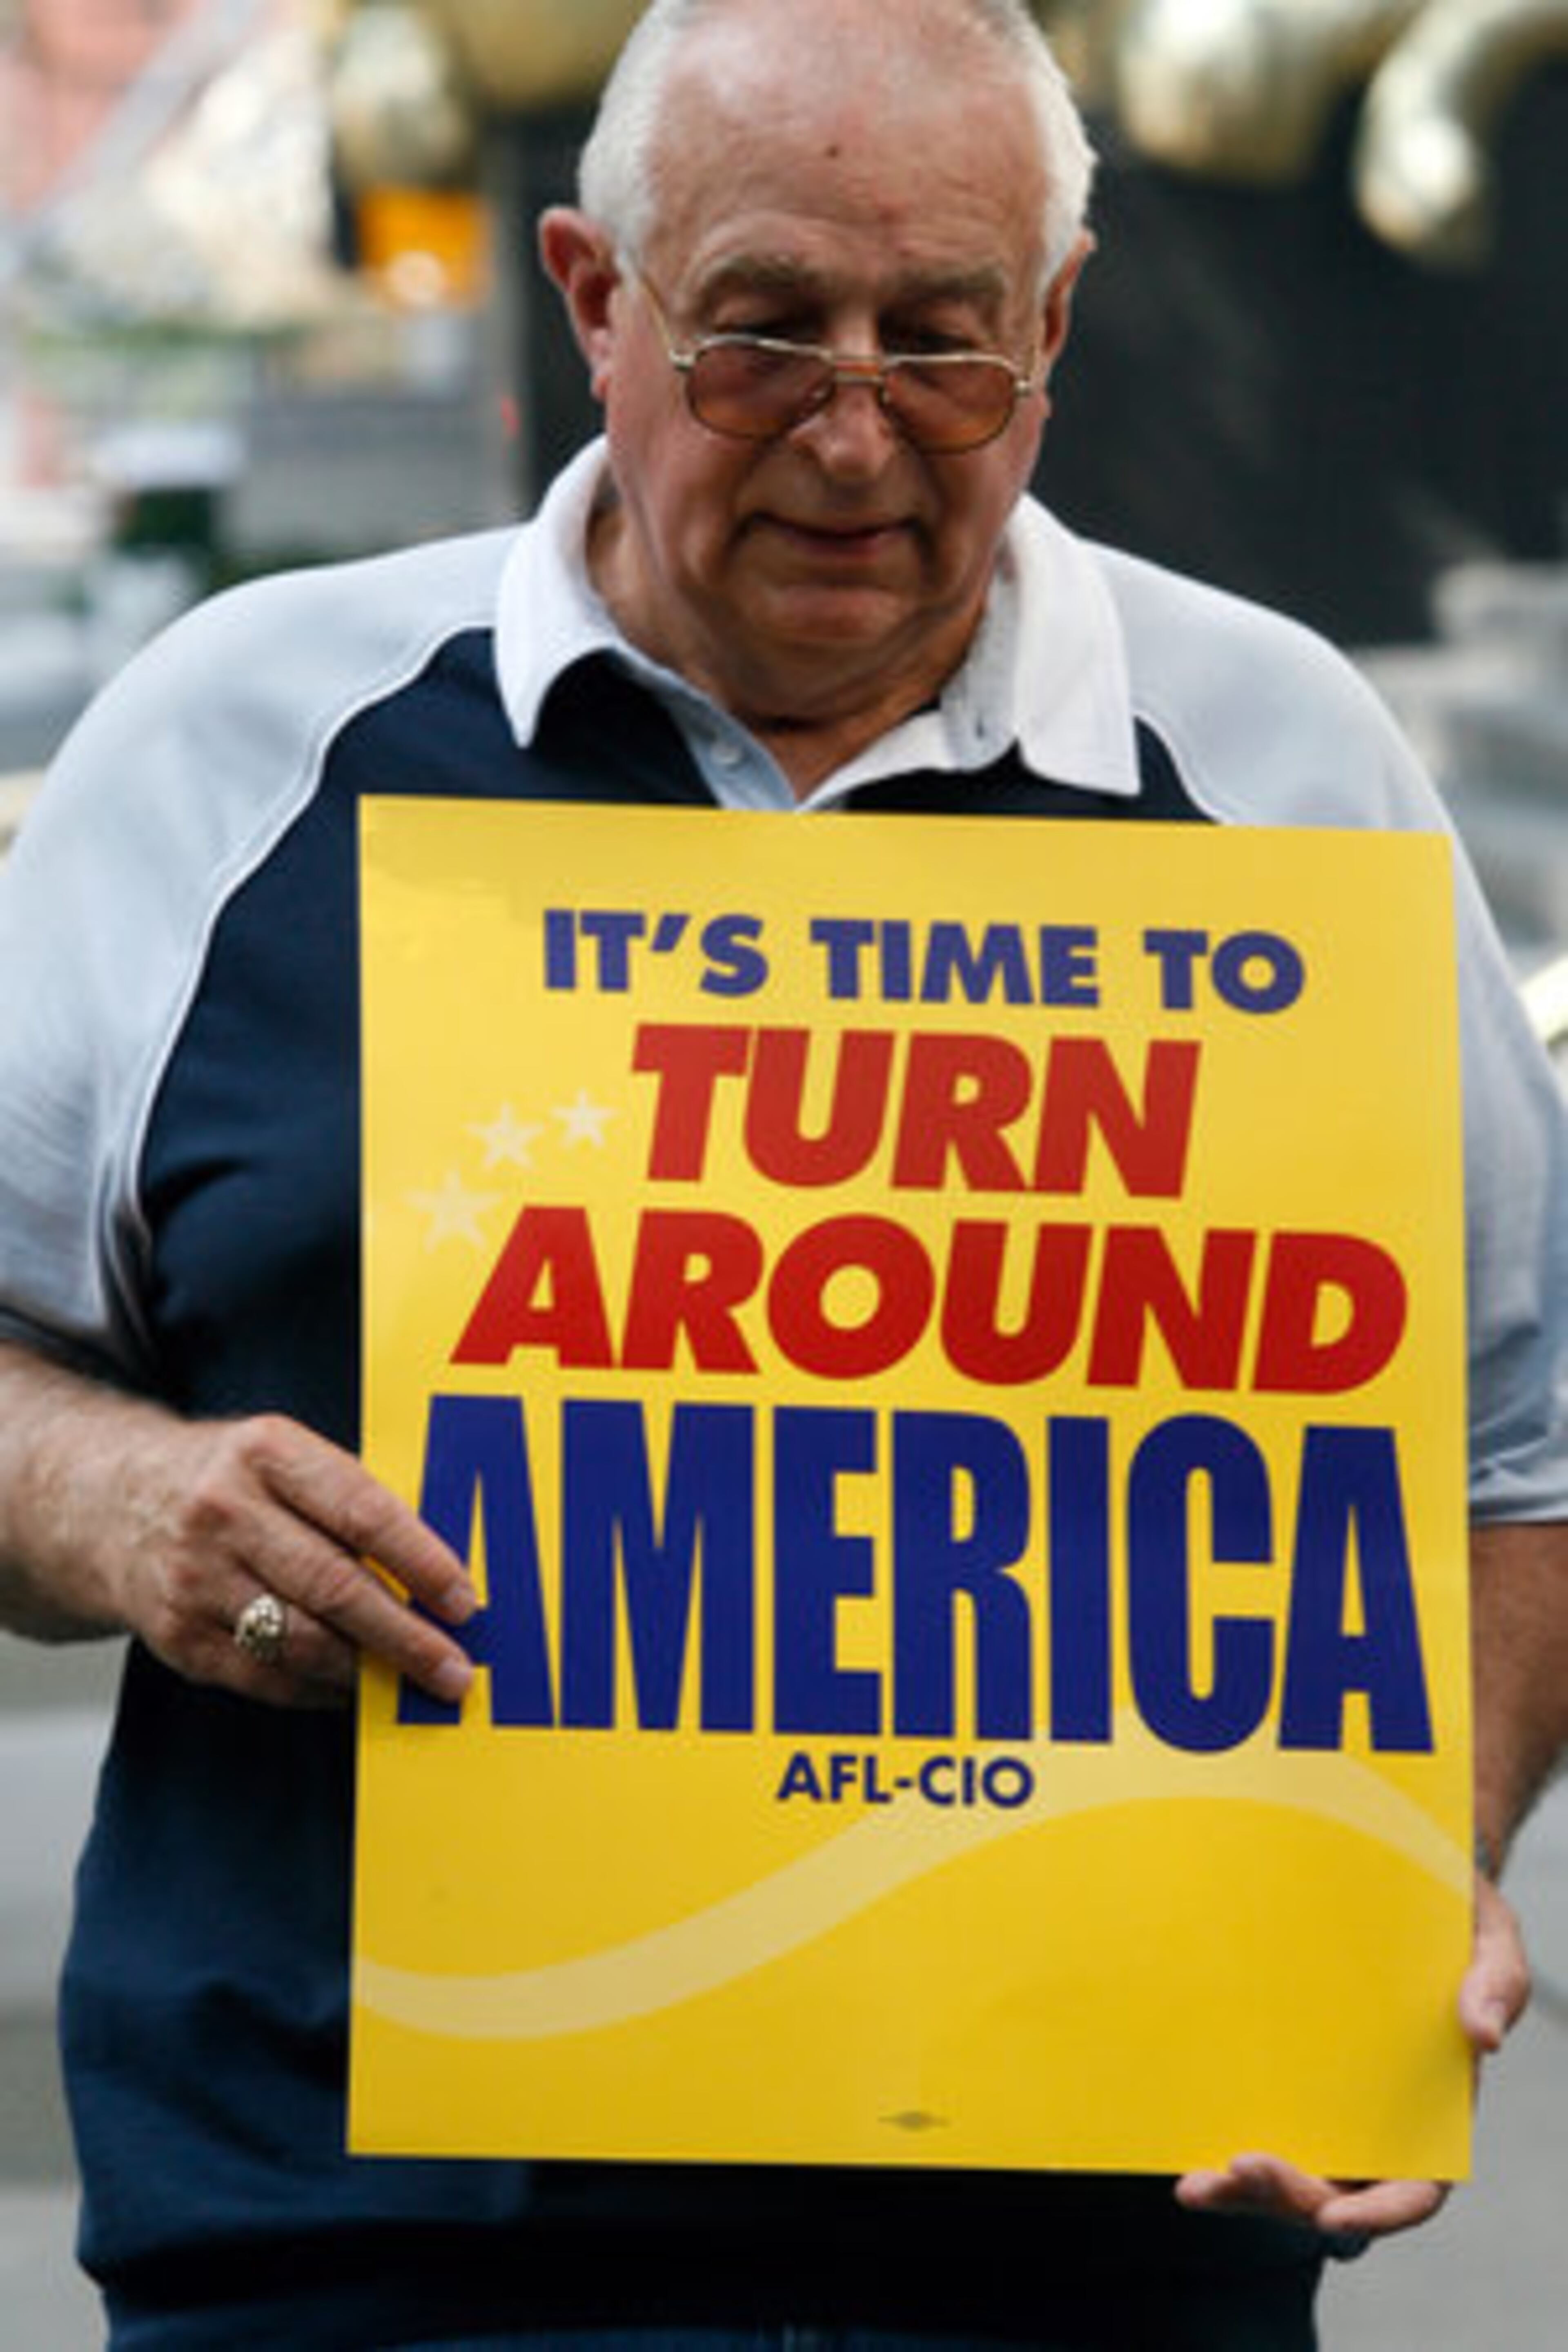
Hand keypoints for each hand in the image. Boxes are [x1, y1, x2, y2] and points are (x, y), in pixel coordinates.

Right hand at [99, 1408, 476, 1711]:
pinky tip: (350, 1687)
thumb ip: (351, 1500)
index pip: (362, 1512)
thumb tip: (436, 1573)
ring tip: (410, 1683)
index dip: (421, 1562)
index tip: (465, 1601)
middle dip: (405, 1637)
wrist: (107, 1501)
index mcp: (266, 1453)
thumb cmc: (227, 1480)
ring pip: (301, 1641)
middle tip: (453, 1671)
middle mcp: (225, 1513)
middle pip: (334, 1586)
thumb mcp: (283, 1456)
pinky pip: (265, 1676)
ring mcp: (195, 1578)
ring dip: (365, 1671)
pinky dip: (317, 1689)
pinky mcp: (177, 1636)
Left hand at [1173, 1868, 1530, 2242]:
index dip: (1379, 2214)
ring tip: (1196, 2187)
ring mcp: (1327, 2106)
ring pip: (1290, 2176)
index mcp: (1433, 2112)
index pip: (1414, 2189)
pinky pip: (1256, 2127)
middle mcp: (1378, 2123)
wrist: (1395, 1876)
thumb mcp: (1488, 1935)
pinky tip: (1186, 2157)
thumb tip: (1485, 2034)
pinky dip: (1222, 2156)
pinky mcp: (1280, 2074)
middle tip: (1239, 2168)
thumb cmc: (1452, 1915)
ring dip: (1243, 2192)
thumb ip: (1497, 1979)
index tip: (1334, 2217)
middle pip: (1336, 2194)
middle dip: (1289, 2197)